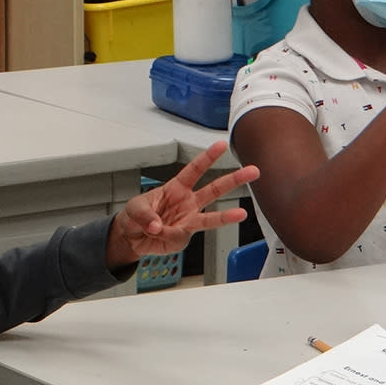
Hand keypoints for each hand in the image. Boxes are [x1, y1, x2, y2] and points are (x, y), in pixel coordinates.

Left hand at [105, 141, 259, 268]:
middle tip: (252, 171)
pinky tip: (157, 235)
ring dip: (227, 217)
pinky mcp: (183, 238)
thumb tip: (157, 225)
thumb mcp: (135, 208)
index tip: (221, 145)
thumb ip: (145, 215)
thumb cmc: (136, 216)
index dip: (208, 157)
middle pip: (214, 189)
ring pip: (211, 218)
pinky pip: (178, 238)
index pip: (195, 170)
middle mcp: (188, 203)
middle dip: (234, 180)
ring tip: (241, 214)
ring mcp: (188, 221)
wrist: (133, 238)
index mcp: (177, 188)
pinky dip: (165, 237)